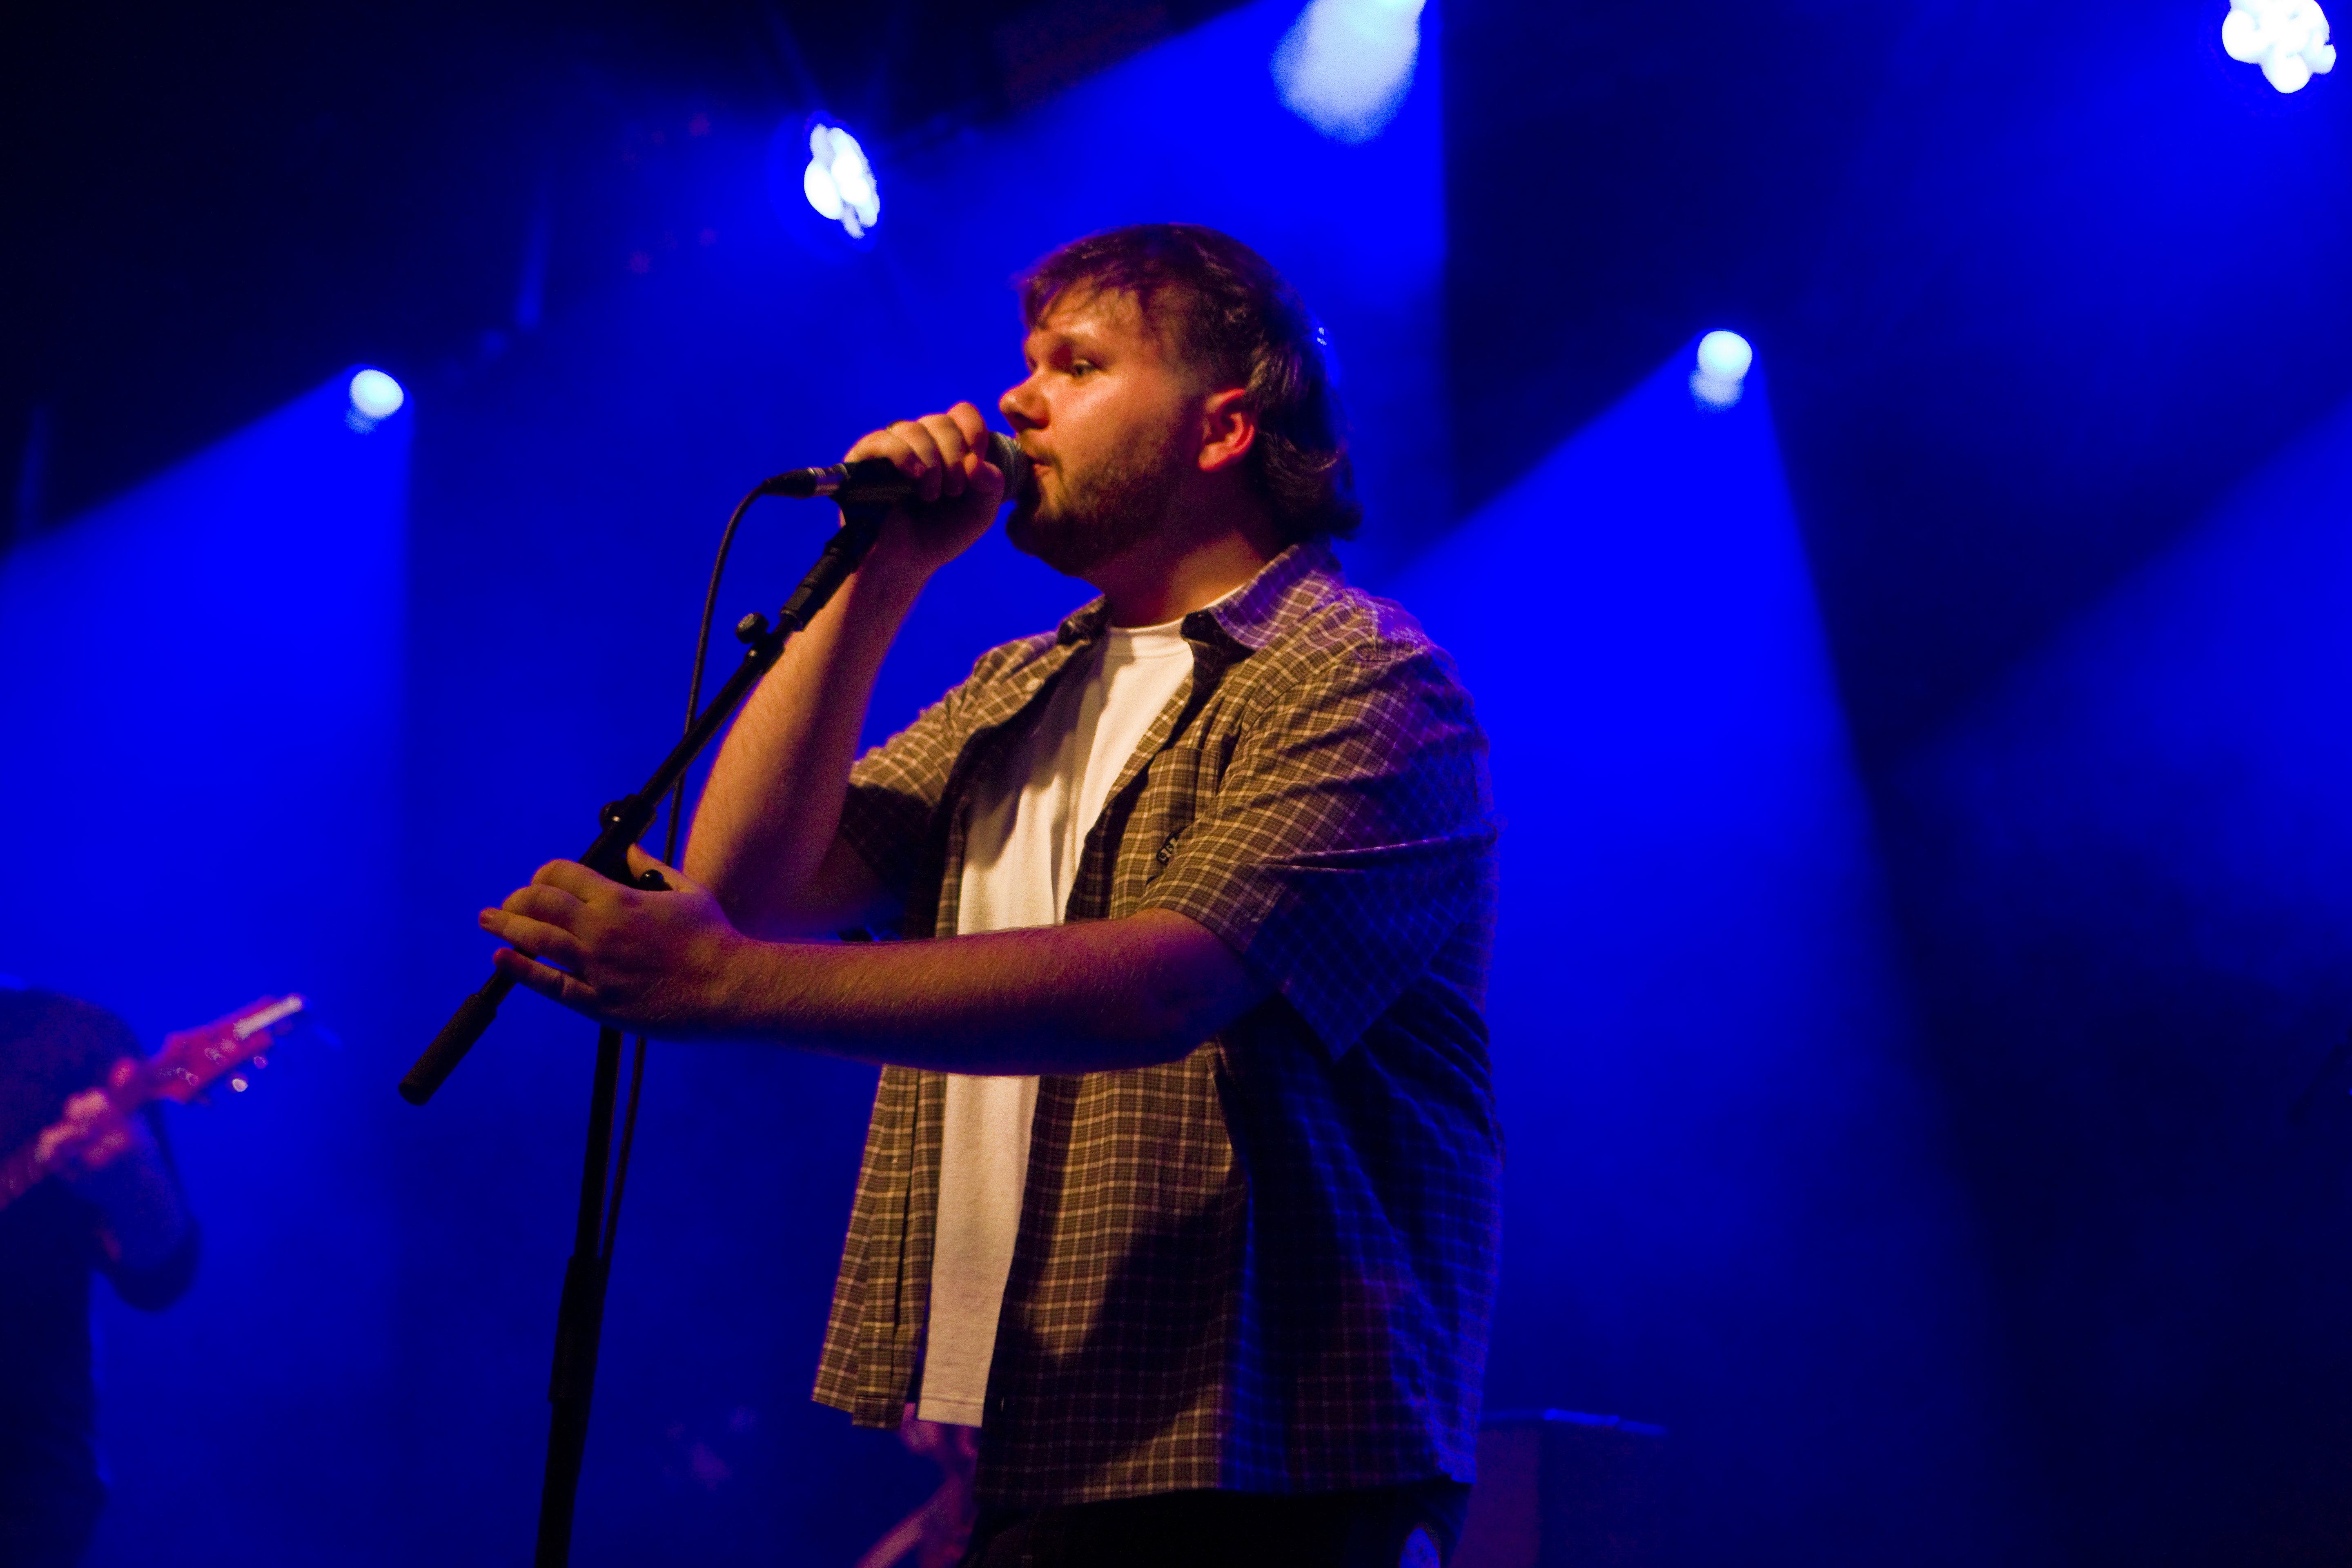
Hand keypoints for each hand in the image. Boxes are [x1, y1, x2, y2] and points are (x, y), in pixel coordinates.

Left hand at [35, 1059, 153, 1180]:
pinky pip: (51, 1159)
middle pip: (77, 1119)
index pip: (97, 1105)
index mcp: (127, 1134)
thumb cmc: (139, 1152)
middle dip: (74, 1111)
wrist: (140, 1193)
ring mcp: (90, 1168)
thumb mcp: (138, 1123)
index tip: (91, 1101)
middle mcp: (108, 1151)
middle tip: (77, 1113)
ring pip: (60, 1139)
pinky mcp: (75, 1180)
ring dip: (59, 1129)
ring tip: (65, 1129)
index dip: (89, 1099)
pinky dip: (48, 1147)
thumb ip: (129, 1096)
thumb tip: (125, 1065)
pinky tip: (54, 1143)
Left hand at [481, 845, 751, 1036]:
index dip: (544, 874)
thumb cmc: (713, 939)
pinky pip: (549, 984)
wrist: (729, 986)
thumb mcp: (686, 892)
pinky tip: (502, 959)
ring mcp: (596, 968)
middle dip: (517, 899)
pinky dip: (521, 969)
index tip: (540, 880)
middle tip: (505, 904)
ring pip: (536, 940)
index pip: (563, 874)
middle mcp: (601, 930)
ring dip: (505, 927)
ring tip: (489, 921)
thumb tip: (630, 849)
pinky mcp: (599, 1003)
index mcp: (620, 900)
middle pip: (540, 904)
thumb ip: (652, 868)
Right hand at [844, 401, 1009, 576]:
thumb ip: (992, 485)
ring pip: (914, 428)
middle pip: (941, 421)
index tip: (978, 460)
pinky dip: (904, 455)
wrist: (905, 563)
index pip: (962, 413)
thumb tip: (976, 461)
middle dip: (955, 455)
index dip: (975, 431)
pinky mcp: (863, 460)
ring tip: (931, 496)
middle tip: (954, 491)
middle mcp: (919, 442)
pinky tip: (915, 477)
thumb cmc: (941, 536)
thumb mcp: (980, 512)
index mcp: (947, 446)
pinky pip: (883, 440)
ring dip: (932, 462)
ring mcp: (890, 449)